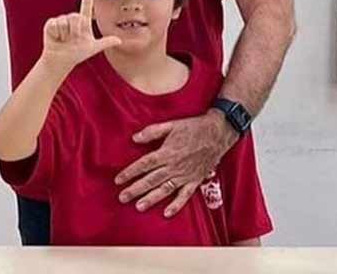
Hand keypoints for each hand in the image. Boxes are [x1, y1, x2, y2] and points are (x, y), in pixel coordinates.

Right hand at [41, 0, 121, 70]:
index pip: (86, 5)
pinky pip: (55, 25)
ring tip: (63, 39)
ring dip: (65, 34)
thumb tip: (120, 41)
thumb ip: (105, 43)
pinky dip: (57, 34)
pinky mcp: (51, 24)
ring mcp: (61, 20)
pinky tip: (56, 38)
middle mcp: (72, 18)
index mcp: (83, 22)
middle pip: (76, 17)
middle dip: (75, 31)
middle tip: (72, 39)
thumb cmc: (76, 54)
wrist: (61, 60)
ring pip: (65, 22)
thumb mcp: (92, 48)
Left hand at [115, 111, 238, 215]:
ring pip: (165, 189)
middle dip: (135, 189)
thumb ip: (152, 132)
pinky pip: (185, 195)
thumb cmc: (195, 127)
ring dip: (151, 198)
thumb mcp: (172, 124)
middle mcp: (174, 166)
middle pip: (151, 180)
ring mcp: (185, 175)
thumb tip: (134, 138)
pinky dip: (176, 205)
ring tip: (138, 206)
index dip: (130, 172)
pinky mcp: (195, 180)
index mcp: (166, 152)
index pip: (144, 164)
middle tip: (122, 197)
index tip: (118, 180)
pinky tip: (167, 213)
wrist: (218, 132)